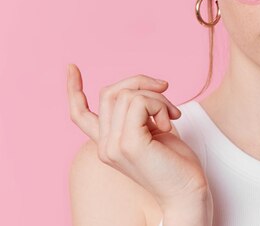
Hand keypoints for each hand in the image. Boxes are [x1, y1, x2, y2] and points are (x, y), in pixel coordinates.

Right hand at [66, 64, 209, 211]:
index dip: (73, 89)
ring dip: (157, 97)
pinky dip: (159, 104)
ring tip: (172, 115)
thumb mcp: (153, 129)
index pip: (80, 115)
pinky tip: (169, 122)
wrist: (188, 192)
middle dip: (141, 82)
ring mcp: (113, 146)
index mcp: (108, 143)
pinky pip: (139, 102)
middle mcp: (104, 146)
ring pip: (127, 94)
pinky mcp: (128, 144)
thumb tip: (144, 86)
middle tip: (166, 90)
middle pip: (110, 92)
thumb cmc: (176, 163)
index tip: (71, 68)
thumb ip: (139, 113)